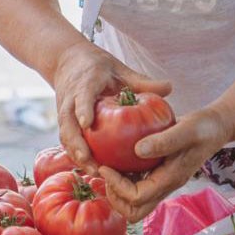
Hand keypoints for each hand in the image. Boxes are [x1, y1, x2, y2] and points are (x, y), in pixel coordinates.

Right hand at [50, 42, 171, 174]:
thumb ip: (141, 81)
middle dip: (77, 143)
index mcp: (85, 82)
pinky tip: (94, 170)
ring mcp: (64, 111)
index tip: (87, 124)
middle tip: (90, 160)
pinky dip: (77, 156)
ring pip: (66, 135)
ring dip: (76, 154)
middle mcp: (70, 99)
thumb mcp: (120, 69)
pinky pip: (68, 141)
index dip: (83, 109)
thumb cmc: (99, 67)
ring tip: (95, 172)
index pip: (82, 96)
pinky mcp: (65, 122)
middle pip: (68, 123)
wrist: (68, 61)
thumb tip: (170, 87)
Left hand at [98, 107, 232, 221]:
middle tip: (105, 173)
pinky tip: (118, 160)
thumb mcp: (186, 129)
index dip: (117, 186)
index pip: (137, 197)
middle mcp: (166, 185)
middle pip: (135, 211)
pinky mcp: (161, 174)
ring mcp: (163, 181)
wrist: (216, 127)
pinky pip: (138, 186)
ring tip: (108, 168)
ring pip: (136, 202)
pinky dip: (124, 178)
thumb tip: (137, 149)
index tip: (105, 167)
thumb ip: (165, 140)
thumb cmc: (204, 127)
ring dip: (118, 190)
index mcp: (171, 179)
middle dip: (115, 197)